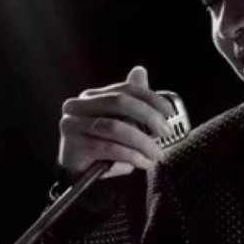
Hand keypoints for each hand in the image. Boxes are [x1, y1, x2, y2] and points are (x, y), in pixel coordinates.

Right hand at [58, 66, 175, 178]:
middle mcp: (78, 105)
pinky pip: (109, 148)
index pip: (125, 89)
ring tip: (157, 154)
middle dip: (148, 116)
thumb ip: (131, 100)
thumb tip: (140, 71)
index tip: (170, 112)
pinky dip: (132, 156)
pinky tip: (144, 163)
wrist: (78, 172)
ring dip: (142, 142)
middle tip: (166, 132)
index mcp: (92, 96)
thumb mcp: (120, 122)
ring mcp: (73, 124)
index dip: (150, 98)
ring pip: (115, 127)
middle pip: (120, 102)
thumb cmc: (101, 145)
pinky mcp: (74, 144)